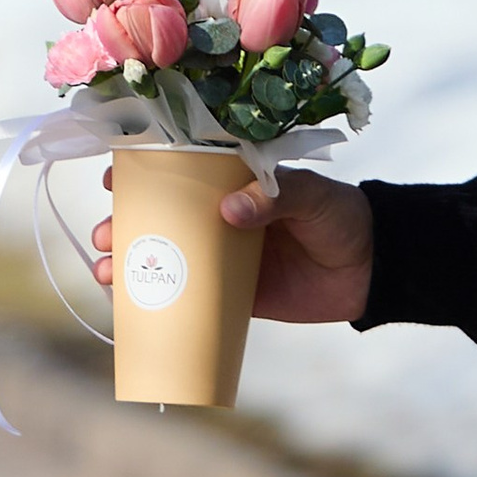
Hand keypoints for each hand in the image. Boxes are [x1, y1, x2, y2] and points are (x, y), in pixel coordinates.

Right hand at [91, 162, 373, 322]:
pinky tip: (131, 309)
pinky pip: (188, 298)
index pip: (182, 167)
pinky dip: (159, 302)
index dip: (144, 169)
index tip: (115, 175)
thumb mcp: (312, 197)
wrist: (371, 271)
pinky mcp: (233, 296)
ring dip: (131, 263)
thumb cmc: (341, 217)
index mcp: (235, 179)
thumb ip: (275, 196)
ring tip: (107, 272)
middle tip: (105, 235)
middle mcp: (220, 215)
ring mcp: (222, 256)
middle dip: (124, 223)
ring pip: (166, 256)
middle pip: (161, 215)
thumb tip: (230, 209)